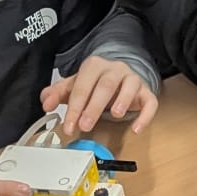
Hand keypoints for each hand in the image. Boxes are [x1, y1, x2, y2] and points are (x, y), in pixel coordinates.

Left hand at [42, 56, 159, 136]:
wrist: (119, 79)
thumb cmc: (94, 84)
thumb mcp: (74, 86)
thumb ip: (58, 93)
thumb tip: (46, 102)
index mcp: (94, 66)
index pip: (82, 86)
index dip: (74, 107)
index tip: (69, 126)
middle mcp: (115, 69)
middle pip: (106, 85)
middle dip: (94, 106)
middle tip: (85, 125)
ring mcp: (133, 79)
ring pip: (130, 87)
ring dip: (123, 101)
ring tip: (115, 116)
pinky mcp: (146, 92)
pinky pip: (150, 102)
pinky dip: (145, 115)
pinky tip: (136, 129)